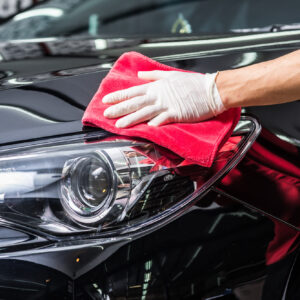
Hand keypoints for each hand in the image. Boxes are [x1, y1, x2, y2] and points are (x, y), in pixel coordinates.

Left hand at [102, 70, 224, 127]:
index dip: (118, 96)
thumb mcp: (171, 75)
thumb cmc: (193, 84)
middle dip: (119, 108)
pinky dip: (155, 123)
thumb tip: (140, 75)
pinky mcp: (177, 113)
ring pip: (145, 112)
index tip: (106, 100)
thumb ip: (153, 76)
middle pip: (135, 103)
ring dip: (131, 119)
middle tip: (106, 114)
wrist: (211, 89)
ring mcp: (167, 104)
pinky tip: (146, 129)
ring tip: (119, 125)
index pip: (133, 91)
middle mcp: (158, 95)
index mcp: (156, 87)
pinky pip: (163, 119)